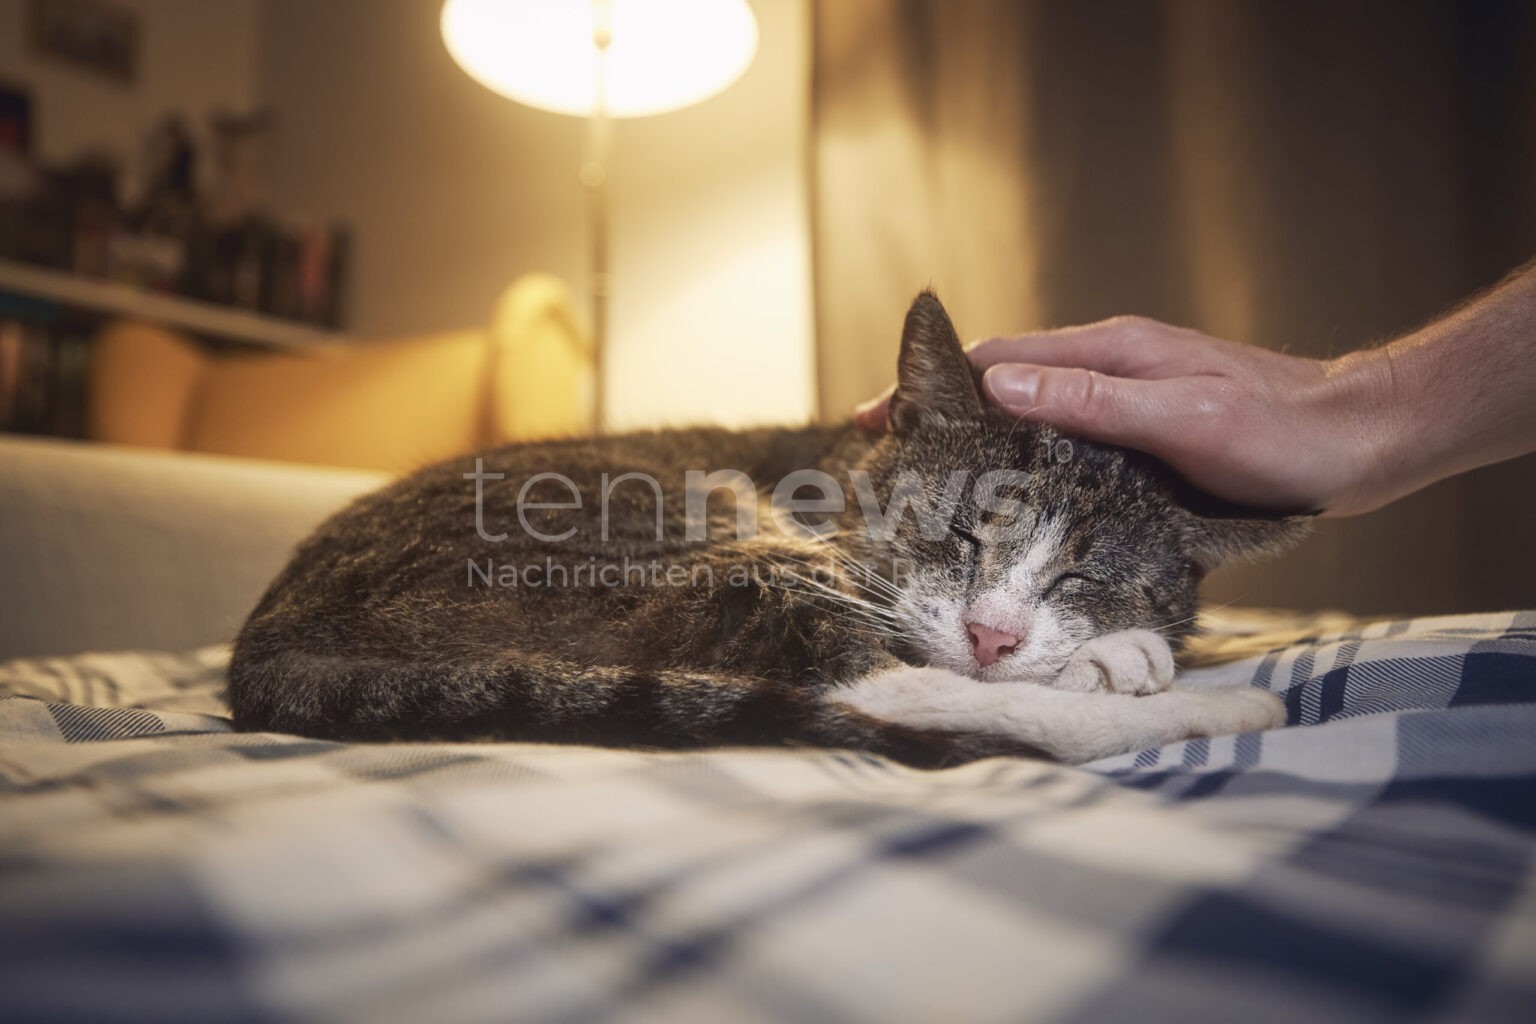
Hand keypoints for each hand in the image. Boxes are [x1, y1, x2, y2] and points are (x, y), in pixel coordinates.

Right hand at [856, 315, 1397, 515]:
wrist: (1360, 442)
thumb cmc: (1278, 431)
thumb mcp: (1182, 416)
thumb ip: (1092, 401)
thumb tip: (998, 390)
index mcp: (1109, 351)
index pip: (997, 361)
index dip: (933, 388)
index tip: (876, 418)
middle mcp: (1110, 370)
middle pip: (1004, 386)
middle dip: (942, 418)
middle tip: (890, 462)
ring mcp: (1126, 403)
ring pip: (1032, 418)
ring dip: (979, 444)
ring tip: (932, 487)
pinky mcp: (1144, 439)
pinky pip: (1065, 446)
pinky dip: (1024, 466)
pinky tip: (1014, 503)